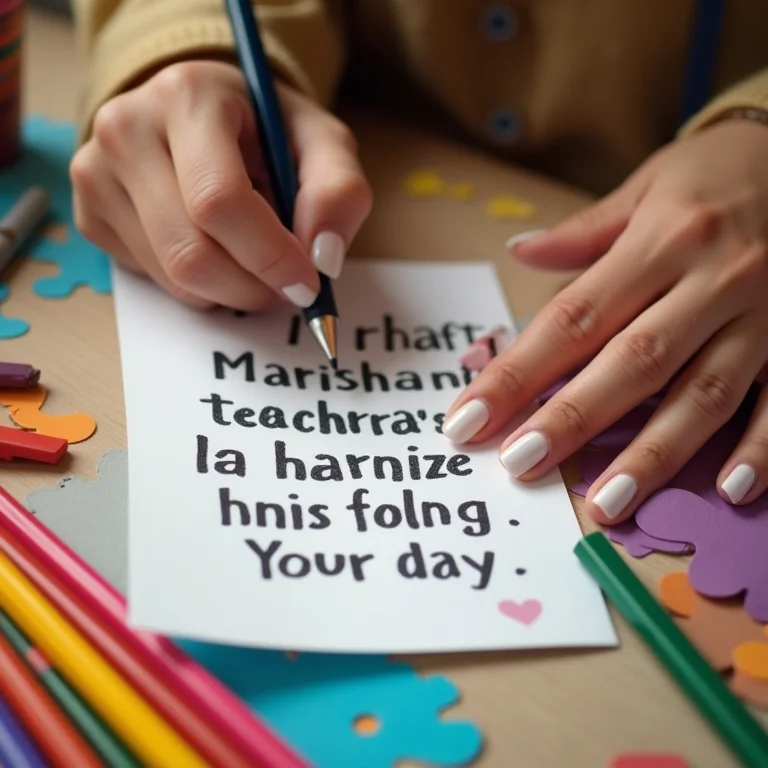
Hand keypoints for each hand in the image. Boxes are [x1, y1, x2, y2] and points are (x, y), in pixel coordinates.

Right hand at [71, 61, 371, 309]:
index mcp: (187, 97)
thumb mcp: (321, 142)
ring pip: (173, 278)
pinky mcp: (90, 215)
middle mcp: (126, 130)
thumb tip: (322, 259)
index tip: (307, 283)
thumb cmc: (264, 129)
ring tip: (255, 261)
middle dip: (252, 288)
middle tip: (286, 288)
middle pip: (191, 253)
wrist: (201, 113)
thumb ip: (339, 191)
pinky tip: (215, 249)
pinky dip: (200, 287)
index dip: (270, 256)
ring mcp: (96, 174)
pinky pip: (155, 281)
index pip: (219, 201)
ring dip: (230, 292)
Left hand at [442, 119, 767, 522]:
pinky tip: (729, 490)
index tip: (470, 417)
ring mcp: (765, 315)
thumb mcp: (649, 186)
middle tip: (519, 465)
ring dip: (655, 453)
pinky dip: (762, 446)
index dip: (519, 371)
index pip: (573, 317)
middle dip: (573, 418)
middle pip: (632, 361)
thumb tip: (519, 253)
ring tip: (608, 503)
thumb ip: (586, 231)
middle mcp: (713, 280)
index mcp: (662, 240)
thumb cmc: (720, 174)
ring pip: (704, 393)